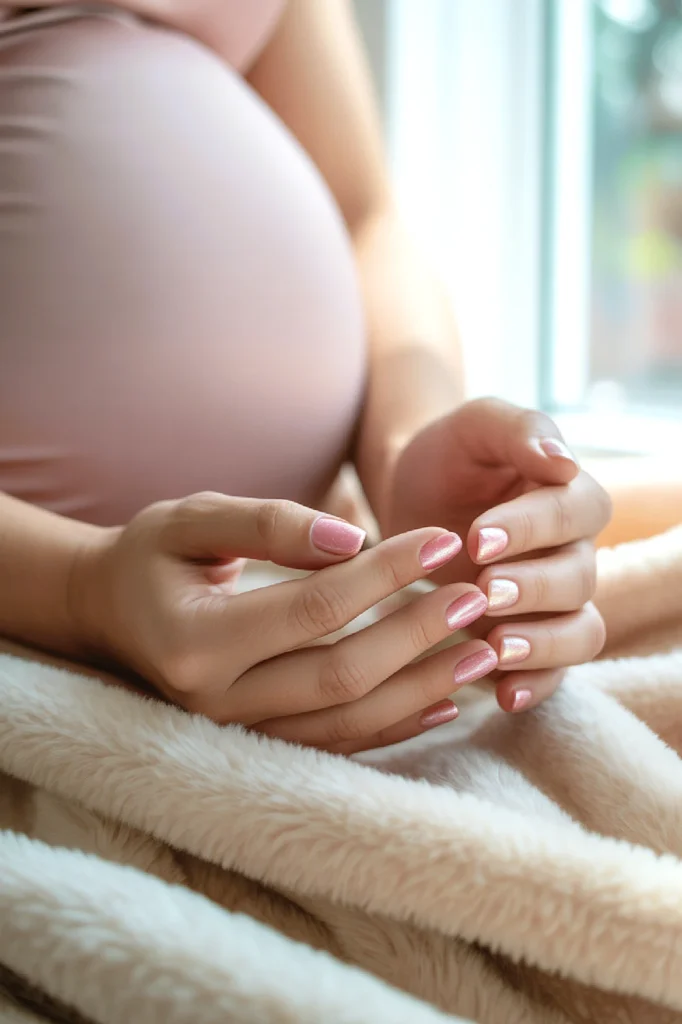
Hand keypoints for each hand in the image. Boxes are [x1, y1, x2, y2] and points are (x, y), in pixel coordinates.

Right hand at [75, 492, 494, 752]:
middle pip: (341, 675)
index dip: (384, 574)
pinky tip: (447, 700)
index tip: (441, 540)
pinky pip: (339, 745)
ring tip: (484, 649)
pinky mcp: (259, 744)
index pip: (313, 609)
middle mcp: (216, 701)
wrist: (111, 615)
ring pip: (349, 722)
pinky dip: (397, 725)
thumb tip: (352, 539)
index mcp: (196, 640)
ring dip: (423, 688)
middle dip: (418, 635)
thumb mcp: (193, 520)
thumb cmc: (152, 557)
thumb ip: (268, 524)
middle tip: (477, 594)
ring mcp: (238, 733)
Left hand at [382, 399, 611, 712]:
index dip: (533, 527)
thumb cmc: (449, 456)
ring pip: (581, 632)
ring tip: (495, 648)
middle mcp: (572, 551)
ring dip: (544, 644)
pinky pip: (554, 674)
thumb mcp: (475, 426)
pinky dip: (535, 687)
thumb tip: (564, 461)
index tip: (476, 537)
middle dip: (534, 587)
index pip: (575, 512)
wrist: (413, 493)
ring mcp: (554, 602)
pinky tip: (501, 695)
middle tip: (483, 589)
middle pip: (581, 577)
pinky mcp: (530, 639)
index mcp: (567, 494)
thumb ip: (518, 431)